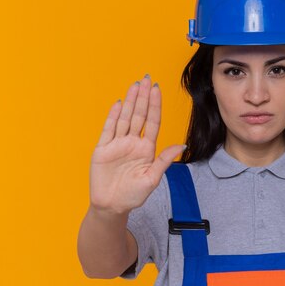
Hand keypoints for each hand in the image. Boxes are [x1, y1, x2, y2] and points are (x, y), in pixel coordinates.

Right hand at [89, 74, 184, 214]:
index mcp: (146, 149)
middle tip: (146, 79)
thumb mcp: (152, 178)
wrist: (112, 206)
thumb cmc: (133, 195)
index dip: (155, 106)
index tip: (157, 90)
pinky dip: (112, 116)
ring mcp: (117, 144)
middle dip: (143, 97)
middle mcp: (132, 143)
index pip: (152, 122)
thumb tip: (181, 145)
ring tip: (135, 85)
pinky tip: (118, 103)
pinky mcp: (103, 149)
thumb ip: (164, 160)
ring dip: (130, 102)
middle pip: (139, 115)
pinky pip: (108, 129)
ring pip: (125, 118)